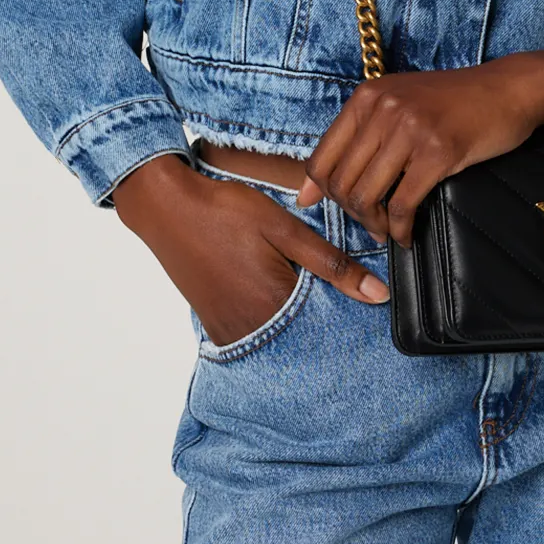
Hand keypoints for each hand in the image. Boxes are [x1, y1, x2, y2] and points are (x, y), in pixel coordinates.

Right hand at [113, 154, 388, 345]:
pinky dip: (266, 317)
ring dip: (292, 318)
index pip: (330, 323)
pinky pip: (252, 332)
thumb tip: (377, 294)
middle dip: (320, 316)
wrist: (166, 208)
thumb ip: (333, 264)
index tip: (356, 298)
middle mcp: (253, 327)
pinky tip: (263, 290)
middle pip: (304, 334)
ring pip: (279, 335)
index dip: (345, 308)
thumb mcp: (285, 229)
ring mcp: (229, 330)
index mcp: (277, 304)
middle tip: (312, 284)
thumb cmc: (225, 211)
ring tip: (284, 283)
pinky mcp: (214, 325)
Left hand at [295, 51, 543, 247]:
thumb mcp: (397, 106)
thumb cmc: (451, 102)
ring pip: (368, 196)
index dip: (322, 193)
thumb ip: (354, 141)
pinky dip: (401, 229)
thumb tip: (305, 193)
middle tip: (371, 223)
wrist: (507, 89)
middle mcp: (382, 110)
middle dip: (352, 213)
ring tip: (388, 230)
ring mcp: (410, 130)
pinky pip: (403, 205)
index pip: (319, 158)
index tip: (335, 209)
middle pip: (342, 182)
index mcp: (366, 97)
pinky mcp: (439, 153)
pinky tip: (408, 235)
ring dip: (376, 224)